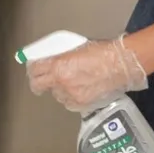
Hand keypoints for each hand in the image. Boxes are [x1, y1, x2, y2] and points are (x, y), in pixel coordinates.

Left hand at [25, 35, 147, 111]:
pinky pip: (68, 102)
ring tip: (67, 82)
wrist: (120, 64)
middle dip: (38, 82)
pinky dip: (69, 97)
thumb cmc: (101, 51)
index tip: (34, 68)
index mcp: (58, 65)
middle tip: (41, 80)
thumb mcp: (74, 48)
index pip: (34, 69)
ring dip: (57, 89)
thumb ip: (60, 57)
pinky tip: (76, 90)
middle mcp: (61, 82)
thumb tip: (50, 60)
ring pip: (55, 94)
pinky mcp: (81, 104)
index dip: (32, 68)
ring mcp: (71, 95)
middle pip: (38, 85)